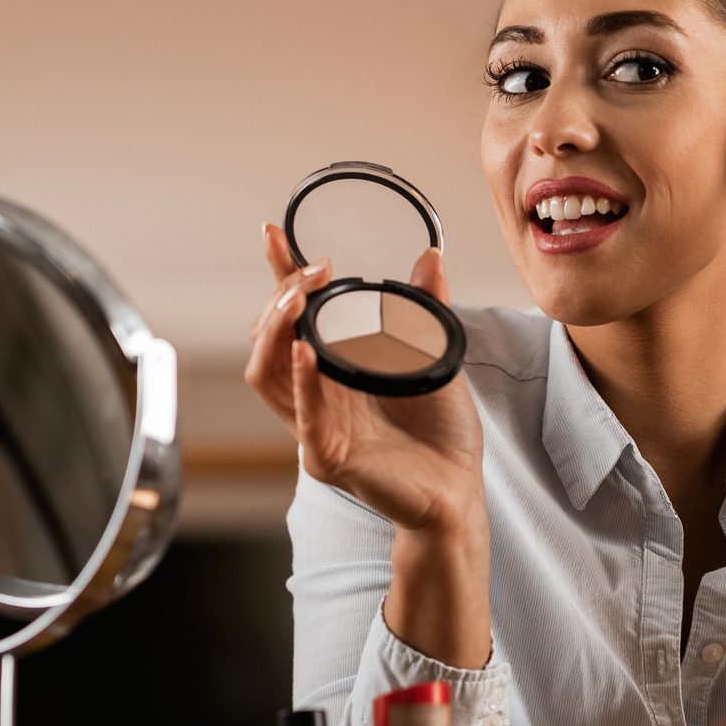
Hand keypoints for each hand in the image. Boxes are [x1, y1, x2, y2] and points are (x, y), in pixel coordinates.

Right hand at [242, 223, 485, 537]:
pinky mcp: (329, 456)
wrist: (460, 491)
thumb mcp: (436, 356)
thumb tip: (429, 256)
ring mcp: (316, 427)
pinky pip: (304, 417)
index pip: (292, 317)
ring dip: (277, 328)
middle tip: (311, 267)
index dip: (278, 276)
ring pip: (266, 374)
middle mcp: (315, 397)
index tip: (273, 234)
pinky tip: (306, 350)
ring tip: (298, 295)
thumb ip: (426, 308)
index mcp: (333, 371)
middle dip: (280, 295)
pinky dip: (301, 382)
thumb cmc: (442, 433)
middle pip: (267, 341)